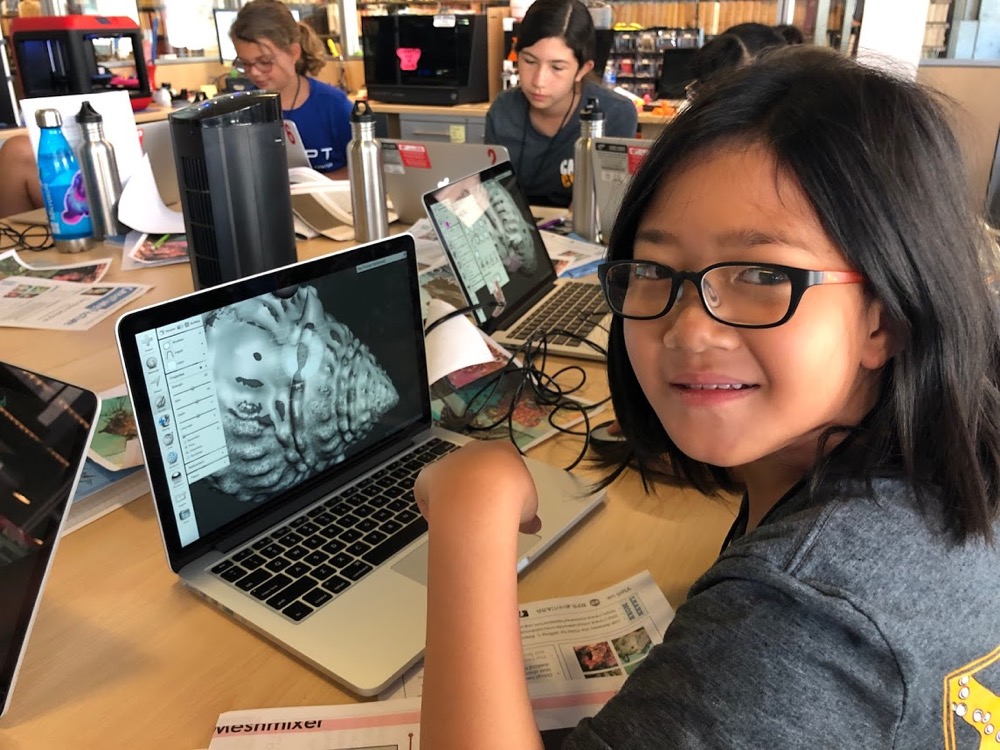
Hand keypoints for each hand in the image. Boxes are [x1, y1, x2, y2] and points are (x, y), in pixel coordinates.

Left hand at [415, 441, 540, 533]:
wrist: (484, 493)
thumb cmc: (512, 494)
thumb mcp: (530, 505)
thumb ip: (528, 513)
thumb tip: (533, 525)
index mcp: (502, 451)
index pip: (503, 466)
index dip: (504, 489)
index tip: (505, 507)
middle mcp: (474, 451)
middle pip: (474, 470)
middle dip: (478, 491)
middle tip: (483, 514)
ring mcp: (451, 461)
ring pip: (451, 480)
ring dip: (455, 497)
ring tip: (464, 519)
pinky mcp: (429, 474)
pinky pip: (428, 491)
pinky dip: (433, 506)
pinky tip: (442, 520)